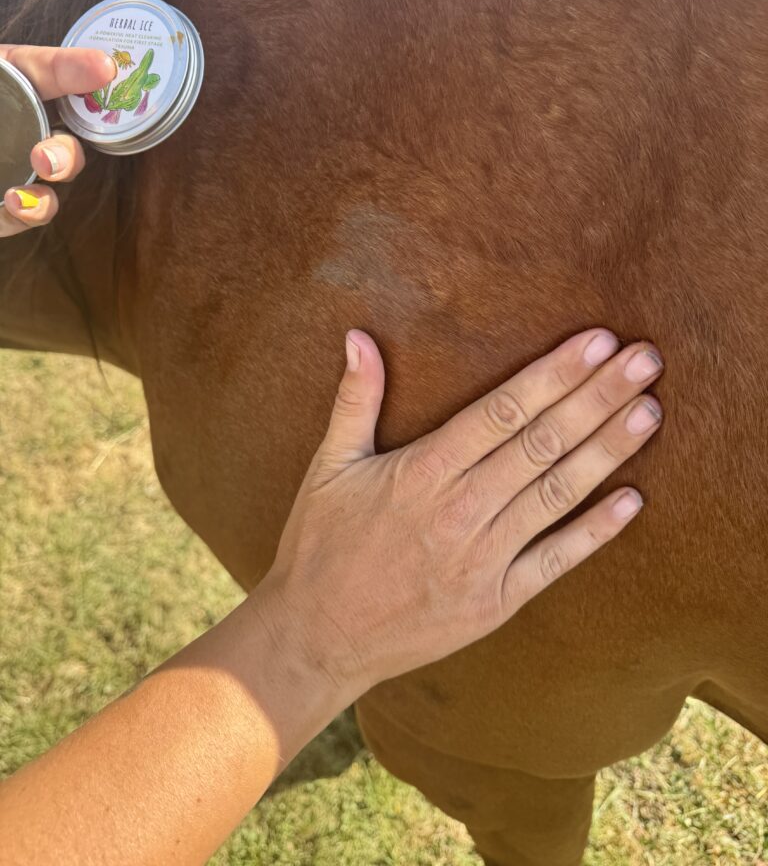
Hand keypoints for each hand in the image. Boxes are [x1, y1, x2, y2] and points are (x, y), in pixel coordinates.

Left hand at [0, 45, 115, 236]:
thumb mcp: (4, 66)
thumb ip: (50, 68)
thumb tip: (107, 64)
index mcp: (22, 96)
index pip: (68, 94)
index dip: (90, 87)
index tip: (109, 72)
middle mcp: (21, 138)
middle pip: (65, 154)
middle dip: (66, 160)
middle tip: (46, 161)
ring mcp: (10, 175)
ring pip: (46, 197)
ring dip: (45, 202)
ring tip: (20, 196)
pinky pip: (18, 219)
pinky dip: (23, 215)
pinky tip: (14, 203)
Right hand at [262, 328, 662, 696]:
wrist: (317, 638)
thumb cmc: (321, 546)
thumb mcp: (328, 467)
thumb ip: (354, 401)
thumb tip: (358, 337)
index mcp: (421, 473)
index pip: (501, 411)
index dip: (553, 374)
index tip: (594, 342)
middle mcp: (458, 512)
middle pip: (541, 444)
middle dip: (597, 397)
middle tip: (644, 360)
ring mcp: (482, 561)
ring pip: (557, 494)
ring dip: (608, 451)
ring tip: (649, 411)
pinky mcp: (495, 602)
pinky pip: (555, 562)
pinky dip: (595, 532)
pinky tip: (633, 500)